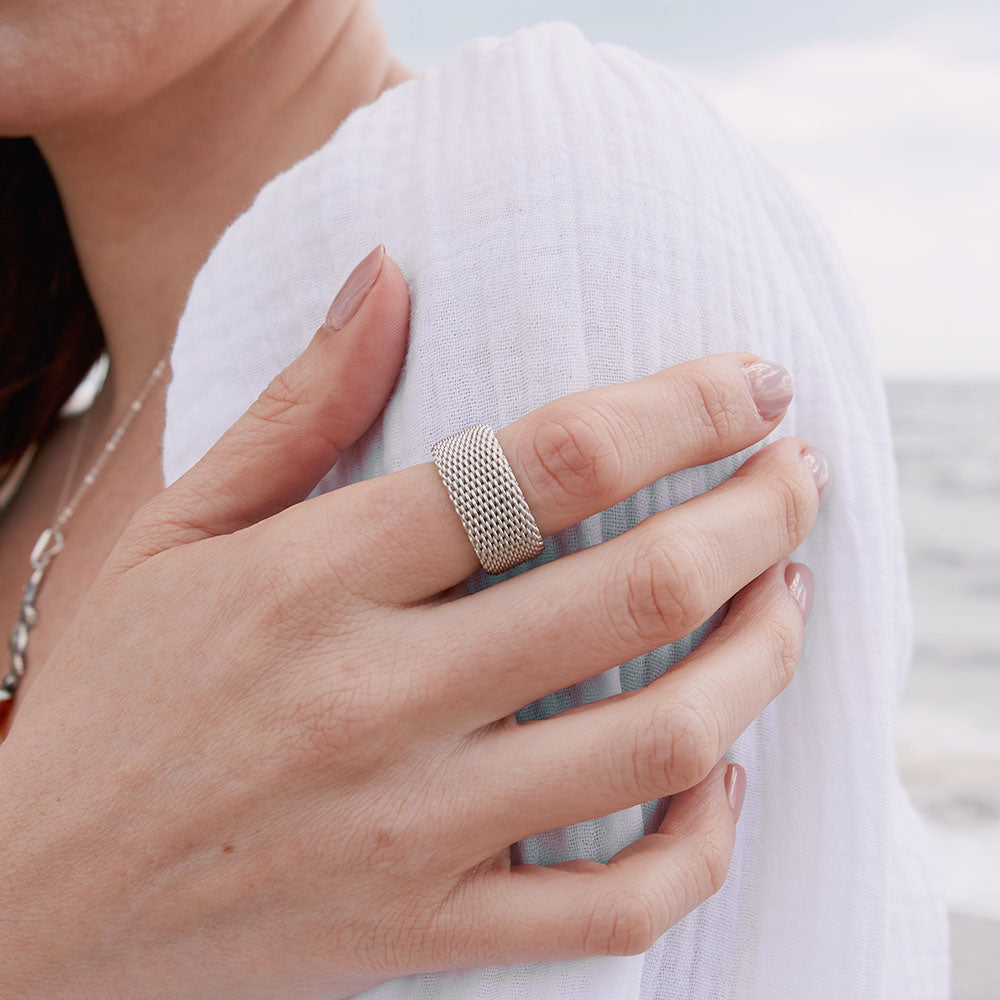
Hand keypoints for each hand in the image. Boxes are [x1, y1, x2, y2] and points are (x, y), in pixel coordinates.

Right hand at [0, 250, 823, 998]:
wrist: (44, 903)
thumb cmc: (117, 698)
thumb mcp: (180, 532)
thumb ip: (298, 405)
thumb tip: (388, 274)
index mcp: (315, 579)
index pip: (541, 465)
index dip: (679, 410)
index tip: (755, 387)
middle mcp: (376, 699)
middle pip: (632, 592)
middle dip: (757, 516)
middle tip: (799, 476)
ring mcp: (413, 829)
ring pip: (656, 742)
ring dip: (762, 656)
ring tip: (790, 595)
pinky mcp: (428, 929)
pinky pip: (615, 904)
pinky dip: (702, 842)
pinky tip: (720, 774)